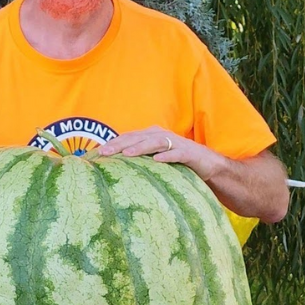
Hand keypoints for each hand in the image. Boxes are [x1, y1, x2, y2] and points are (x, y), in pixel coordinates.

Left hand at [96, 126, 220, 179]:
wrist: (207, 165)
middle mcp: (161, 135)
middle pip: (136, 138)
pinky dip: (166, 156)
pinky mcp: (189, 153)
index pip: (127, 137)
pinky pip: (176, 153)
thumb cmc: (175, 163)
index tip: (96, 152)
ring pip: (154, 142)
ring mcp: (175, 143)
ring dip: (140, 148)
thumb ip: (138, 159)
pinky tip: (157, 161)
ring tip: (126, 154)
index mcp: (150, 135)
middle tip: (104, 153)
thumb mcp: (154, 159)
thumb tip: (112, 168)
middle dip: (119, 144)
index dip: (112, 143)